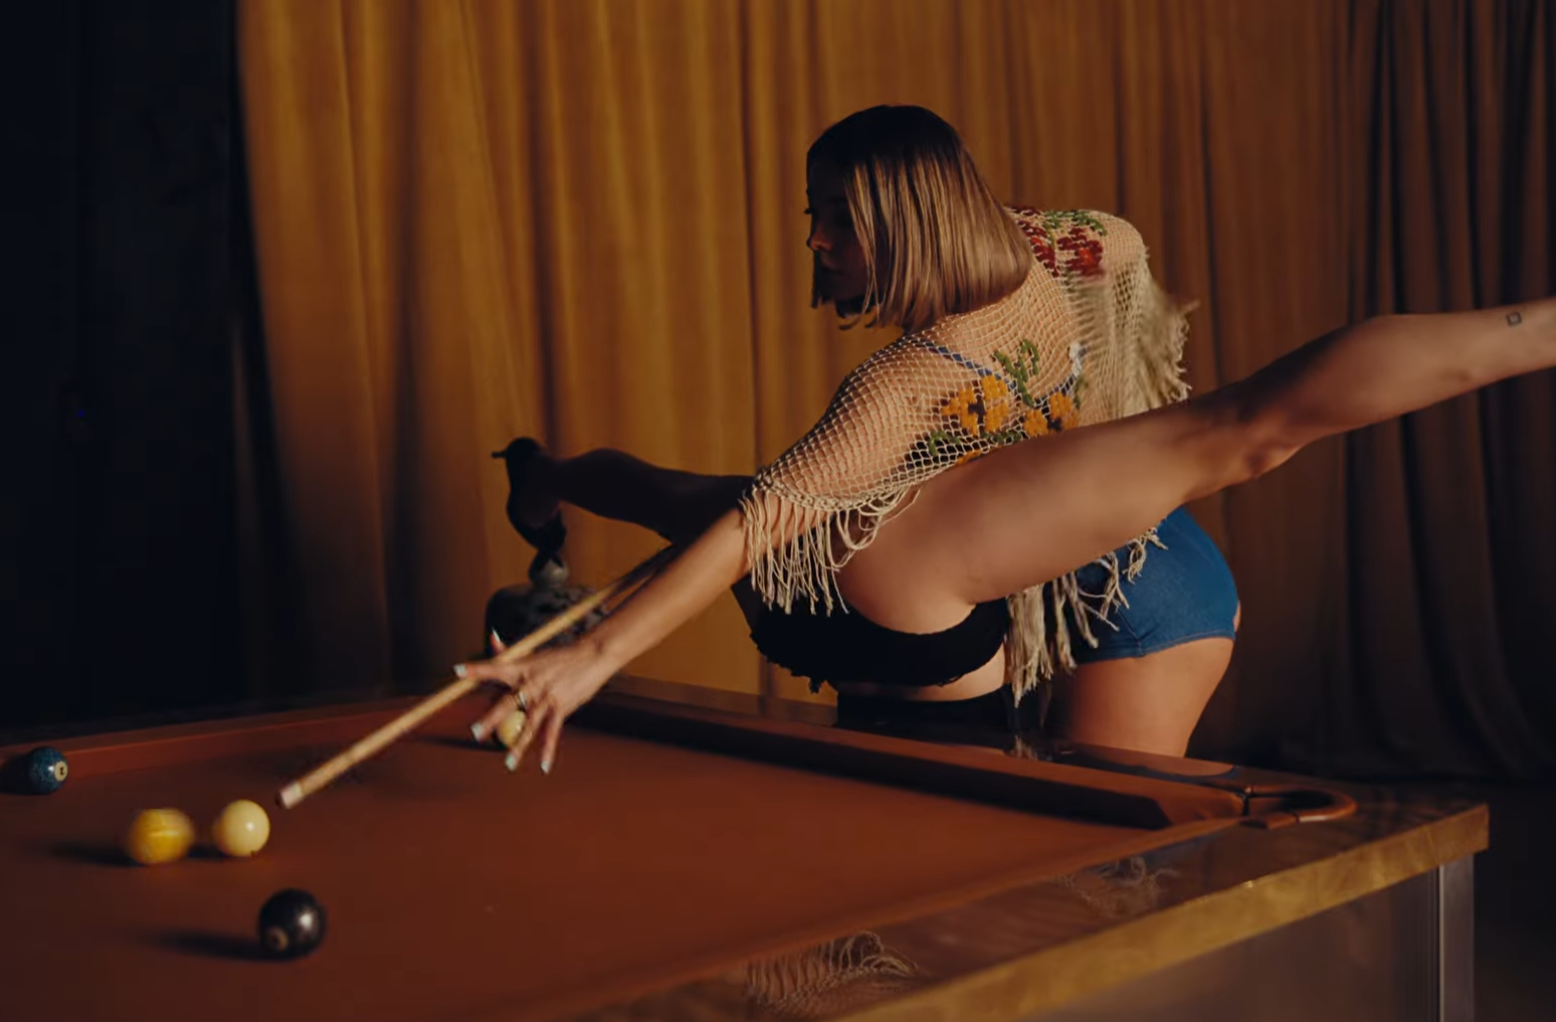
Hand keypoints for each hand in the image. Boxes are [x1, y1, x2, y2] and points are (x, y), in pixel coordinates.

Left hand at [457, 631, 616, 773]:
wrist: (591, 656)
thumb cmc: (560, 656)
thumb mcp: (534, 655)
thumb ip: (510, 653)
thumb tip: (492, 638)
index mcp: (522, 667)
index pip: (495, 667)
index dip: (476, 669)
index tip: (458, 670)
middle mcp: (531, 682)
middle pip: (507, 704)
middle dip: (491, 720)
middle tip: (475, 732)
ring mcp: (546, 697)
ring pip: (529, 725)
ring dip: (518, 746)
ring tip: (508, 764)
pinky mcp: (561, 707)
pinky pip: (552, 732)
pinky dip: (548, 750)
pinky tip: (544, 766)